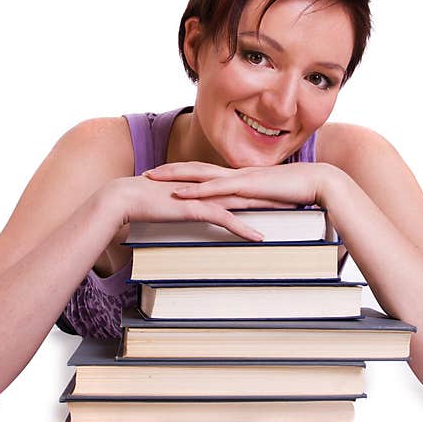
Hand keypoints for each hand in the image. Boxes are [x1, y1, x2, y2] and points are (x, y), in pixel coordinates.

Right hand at [104, 174, 295, 241]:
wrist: (126, 196)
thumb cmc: (144, 200)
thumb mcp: (171, 200)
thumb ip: (185, 202)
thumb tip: (189, 208)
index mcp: (204, 183)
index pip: (238, 184)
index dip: (259, 186)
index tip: (278, 190)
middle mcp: (208, 187)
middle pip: (248, 189)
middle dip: (273, 192)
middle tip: (296, 194)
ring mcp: (204, 197)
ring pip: (243, 202)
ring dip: (268, 207)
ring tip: (291, 212)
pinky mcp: (196, 209)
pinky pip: (226, 221)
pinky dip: (244, 229)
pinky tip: (259, 238)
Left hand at [143, 161, 343, 208]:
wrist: (317, 182)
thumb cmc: (297, 192)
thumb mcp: (269, 200)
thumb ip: (255, 204)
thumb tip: (244, 214)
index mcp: (239, 177)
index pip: (205, 172)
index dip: (183, 173)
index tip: (164, 176)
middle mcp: (235, 174)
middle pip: (195, 169)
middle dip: (170, 171)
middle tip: (147, 174)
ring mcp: (240, 178)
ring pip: (200, 175)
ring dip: (175, 177)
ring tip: (154, 179)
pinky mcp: (247, 186)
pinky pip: (217, 188)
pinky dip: (197, 190)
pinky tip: (181, 193)